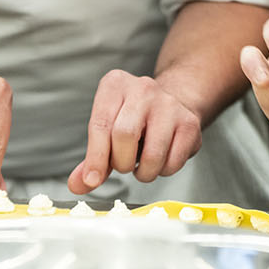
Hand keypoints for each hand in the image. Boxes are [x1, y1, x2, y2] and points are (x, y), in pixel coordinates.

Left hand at [67, 70, 201, 193]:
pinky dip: (163, 171)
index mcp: (115, 84)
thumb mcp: (107, 129)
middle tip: (124, 165)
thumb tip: (79, 184)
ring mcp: (170, 104)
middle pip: (125, 135)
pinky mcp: (190, 123)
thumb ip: (92, 157)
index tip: (92, 179)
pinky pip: (173, 162)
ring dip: (143, 172)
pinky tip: (160, 159)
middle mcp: (143, 88)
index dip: (95, 157)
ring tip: (142, 164)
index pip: (100, 124)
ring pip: (152, 153)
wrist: (172, 103)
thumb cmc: (133, 119)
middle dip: (121, 162)